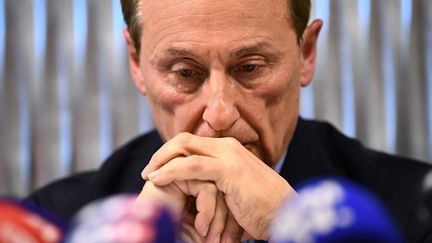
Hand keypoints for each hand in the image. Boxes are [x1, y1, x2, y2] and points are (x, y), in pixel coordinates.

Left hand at [141, 133, 296, 239]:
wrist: (284, 213)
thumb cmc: (260, 207)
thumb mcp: (235, 189)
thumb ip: (217, 181)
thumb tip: (198, 188)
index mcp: (228, 149)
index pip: (191, 142)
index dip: (170, 153)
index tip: (156, 170)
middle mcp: (227, 147)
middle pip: (184, 140)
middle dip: (161, 154)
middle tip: (147, 172)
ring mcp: (228, 156)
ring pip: (184, 148)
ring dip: (161, 161)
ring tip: (148, 177)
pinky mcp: (228, 170)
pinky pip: (191, 165)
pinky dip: (170, 171)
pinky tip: (157, 180)